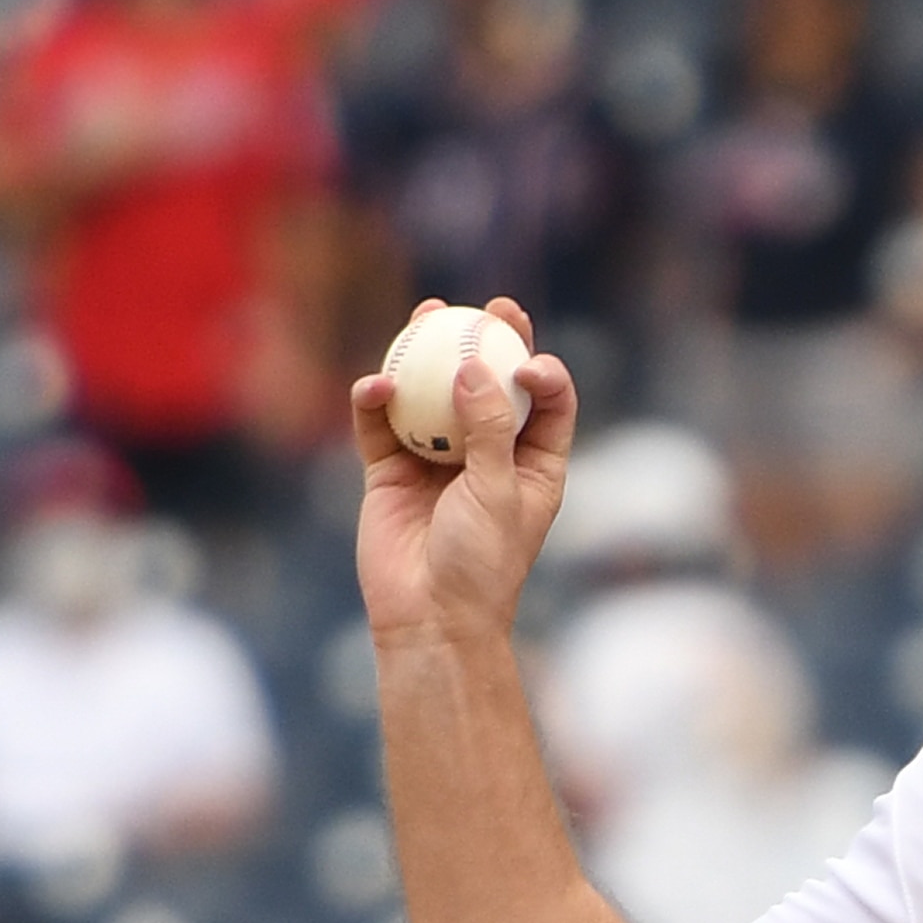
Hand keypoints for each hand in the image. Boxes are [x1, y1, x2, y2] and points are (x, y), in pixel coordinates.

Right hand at [351, 297, 575, 651]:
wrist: (428, 616)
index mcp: (533, 465)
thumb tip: (474, 367)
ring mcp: (436, 460)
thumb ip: (488, 430)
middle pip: (490, 386)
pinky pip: (380, 424)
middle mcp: (487, 455)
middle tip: (489, 306)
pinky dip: (376, 400)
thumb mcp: (498, 493)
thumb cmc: (480, 563)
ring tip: (427, 315)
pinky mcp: (389, 471)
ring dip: (428, 355)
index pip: (546, 405)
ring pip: (431, 394)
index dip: (543, 373)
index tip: (526, 362)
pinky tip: (375, 384)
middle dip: (491, 342)